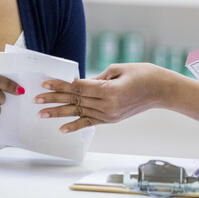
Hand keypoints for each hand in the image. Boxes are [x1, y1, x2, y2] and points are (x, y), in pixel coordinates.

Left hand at [35, 63, 176, 132]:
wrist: (162, 90)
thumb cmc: (144, 74)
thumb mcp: (119, 69)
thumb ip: (99, 78)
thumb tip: (82, 83)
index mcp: (109, 90)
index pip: (78, 88)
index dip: (60, 85)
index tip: (45, 83)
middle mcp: (107, 105)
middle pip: (76, 100)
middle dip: (54, 99)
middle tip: (36, 99)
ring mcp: (109, 115)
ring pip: (79, 112)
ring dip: (59, 113)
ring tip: (42, 114)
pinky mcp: (112, 119)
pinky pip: (90, 123)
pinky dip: (76, 125)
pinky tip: (62, 128)